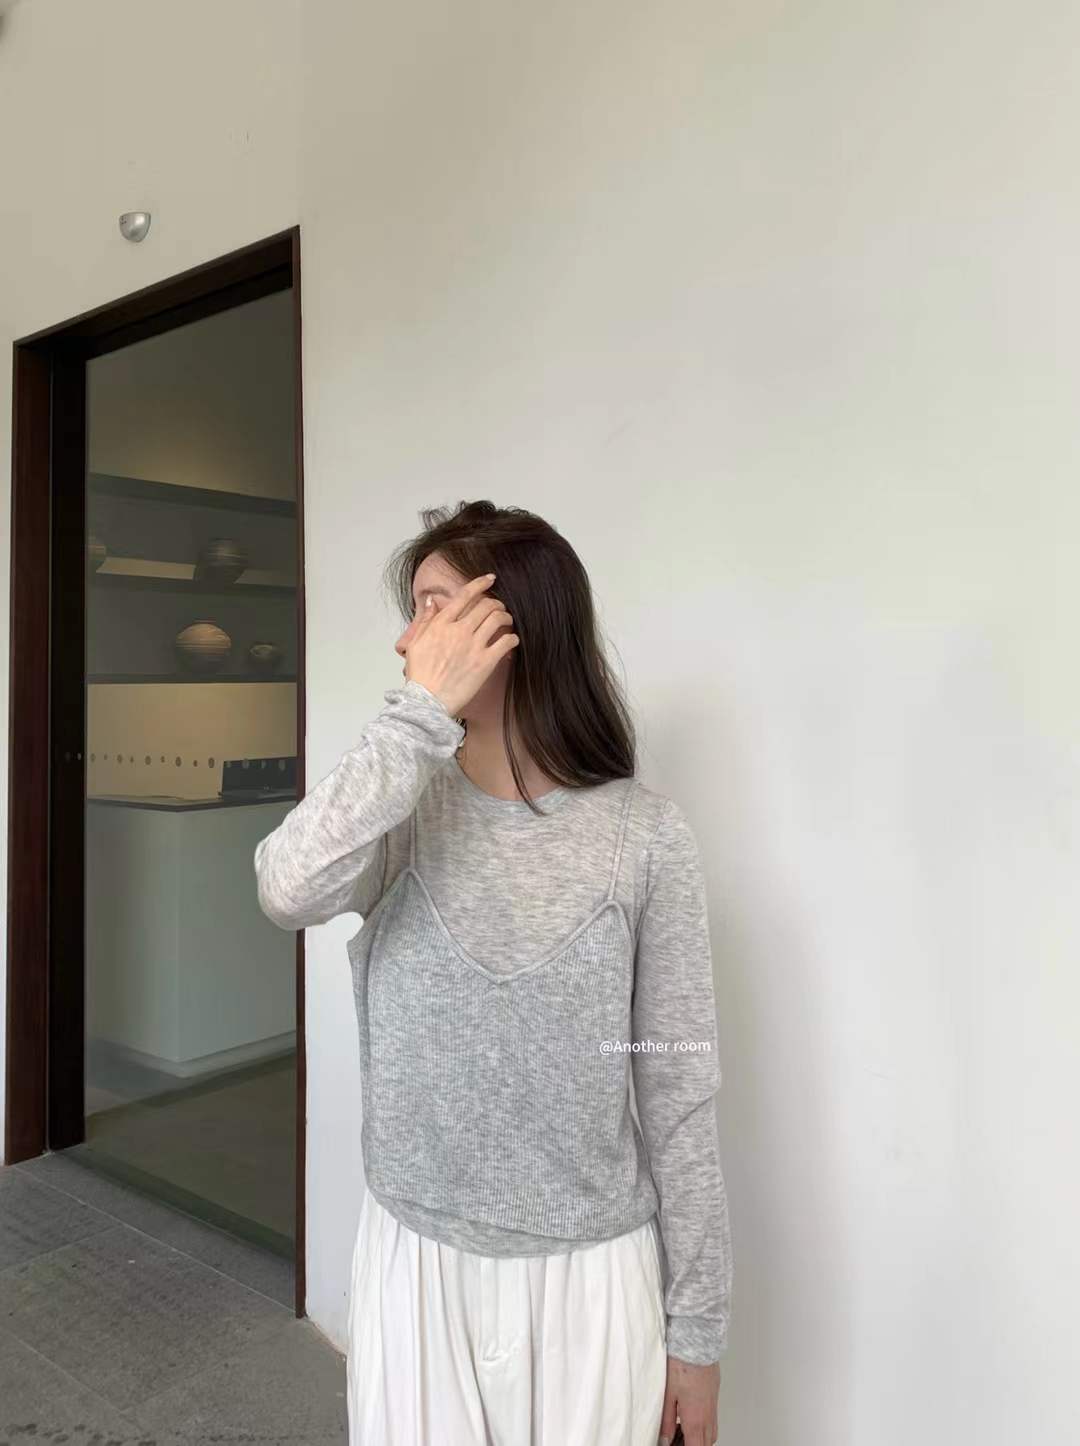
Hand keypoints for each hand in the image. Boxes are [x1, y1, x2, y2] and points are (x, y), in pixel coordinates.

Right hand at [404, 572, 518, 716]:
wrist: (427, 700)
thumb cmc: (420, 674)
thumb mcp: (415, 643)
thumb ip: (426, 620)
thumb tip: (431, 601)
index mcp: (442, 624)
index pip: (464, 596)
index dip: (480, 583)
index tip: (490, 579)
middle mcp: (459, 631)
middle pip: (486, 605)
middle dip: (497, 603)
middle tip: (500, 607)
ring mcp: (473, 646)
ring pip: (498, 619)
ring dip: (506, 617)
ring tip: (507, 621)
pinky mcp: (485, 662)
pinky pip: (506, 642)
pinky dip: (512, 638)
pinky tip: (512, 640)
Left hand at [659, 1356, 720, 1445]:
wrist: (697, 1342)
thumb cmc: (680, 1364)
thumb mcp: (667, 1395)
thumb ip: (666, 1421)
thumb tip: (665, 1438)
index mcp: (695, 1419)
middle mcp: (708, 1415)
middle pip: (705, 1444)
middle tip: (677, 1441)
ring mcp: (713, 1405)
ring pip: (711, 1433)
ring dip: (700, 1438)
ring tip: (683, 1432)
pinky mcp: (714, 1394)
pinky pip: (713, 1419)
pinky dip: (704, 1425)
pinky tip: (691, 1417)